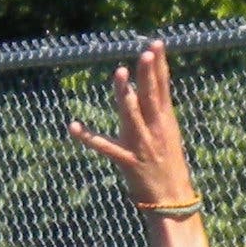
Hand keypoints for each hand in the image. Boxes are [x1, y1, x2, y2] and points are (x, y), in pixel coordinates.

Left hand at [67, 43, 200, 215]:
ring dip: (125, 95)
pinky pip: (105, 147)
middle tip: (145, 52)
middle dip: (148, 74)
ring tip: (120, 74)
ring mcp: (141, 145)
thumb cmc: (168, 167)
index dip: (160, 65)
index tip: (157, 44)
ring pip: (132, 115)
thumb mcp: (167, 136)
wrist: (172, 202)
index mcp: (165, 122)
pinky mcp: (128, 162)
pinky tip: (73, 127)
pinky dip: (88, 138)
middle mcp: (154, 130)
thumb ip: (155, 113)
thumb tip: (142, 89)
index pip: (163, 88)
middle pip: (151, 96)